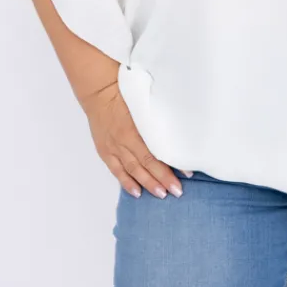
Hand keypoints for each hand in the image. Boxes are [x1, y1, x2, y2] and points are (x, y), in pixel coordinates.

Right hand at [81, 81, 185, 199]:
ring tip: (162, 194)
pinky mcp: (105, 150)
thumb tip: (178, 131)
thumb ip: (158, 118)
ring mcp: (113, 147)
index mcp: (135, 128)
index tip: (187, 173)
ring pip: (133, 170)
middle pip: (147, 164)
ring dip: (148, 183)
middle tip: (178, 191)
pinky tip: (137, 192)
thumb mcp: (145, 102)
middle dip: (163, 179)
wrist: (100, 91)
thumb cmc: (126, 92)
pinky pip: (116, 170)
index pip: (156, 152)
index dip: (172, 164)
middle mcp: (124, 140)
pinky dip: (126, 182)